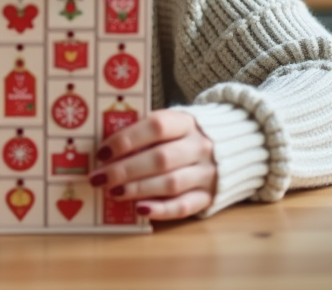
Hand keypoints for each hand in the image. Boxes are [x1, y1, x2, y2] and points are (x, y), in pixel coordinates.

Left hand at [89, 109, 216, 219]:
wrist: (232, 147)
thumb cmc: (184, 136)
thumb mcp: (171, 124)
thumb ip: (144, 133)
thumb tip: (106, 150)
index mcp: (186, 122)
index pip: (156, 126)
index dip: (126, 139)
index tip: (102, 152)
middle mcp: (200, 146)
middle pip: (160, 158)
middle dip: (125, 170)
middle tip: (99, 178)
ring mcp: (207, 172)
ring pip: (171, 183)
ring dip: (138, 189)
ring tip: (113, 193)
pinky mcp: (209, 196)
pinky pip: (185, 206)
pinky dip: (161, 209)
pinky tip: (140, 209)